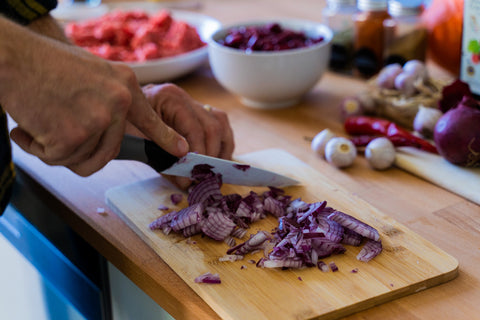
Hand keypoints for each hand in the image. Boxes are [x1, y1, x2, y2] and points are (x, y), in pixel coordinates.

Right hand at [1, 17, 187, 175]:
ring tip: (40, 122)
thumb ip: (108, 98)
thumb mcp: (92, 72)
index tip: (183, 151)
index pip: (150, 118)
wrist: (11, 57)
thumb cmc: (44, 63)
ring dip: (57, 150)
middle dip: (81, 152)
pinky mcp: (73, 136)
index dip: (166, 137)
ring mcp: (98, 120)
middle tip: (56, 134)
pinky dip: (36, 148)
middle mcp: (118, 103)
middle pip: (108, 152)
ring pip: (82, 159)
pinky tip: (27, 126)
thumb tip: (110, 127)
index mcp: (124, 85)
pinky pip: (57, 159)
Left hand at [129, 83, 234, 187]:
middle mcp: (184, 96)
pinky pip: (219, 122)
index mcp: (169, 97)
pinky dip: (222, 141)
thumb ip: (163, 161)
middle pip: (212, 126)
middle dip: (211, 155)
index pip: (194, 128)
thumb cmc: (124, 124)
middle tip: (205, 177)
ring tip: (215, 170)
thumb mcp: (139, 143)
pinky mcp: (196, 109)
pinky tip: (216, 158)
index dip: (198, 155)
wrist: (114, 111)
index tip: (193, 177)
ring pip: (220, 122)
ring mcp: (191, 101)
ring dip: (221, 148)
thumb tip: (187, 182)